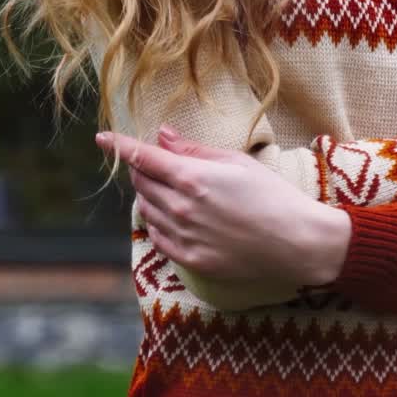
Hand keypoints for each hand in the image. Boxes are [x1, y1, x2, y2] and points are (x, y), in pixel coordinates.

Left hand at [95, 127, 349, 285]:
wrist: (294, 242)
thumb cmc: (271, 194)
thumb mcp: (236, 162)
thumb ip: (194, 151)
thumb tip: (163, 136)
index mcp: (192, 178)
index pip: (142, 158)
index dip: (119, 146)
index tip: (102, 138)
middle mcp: (180, 207)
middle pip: (141, 182)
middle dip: (142, 168)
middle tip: (158, 162)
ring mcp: (182, 236)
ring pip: (147, 209)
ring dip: (151, 194)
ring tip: (175, 189)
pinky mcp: (189, 260)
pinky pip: (158, 236)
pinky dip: (158, 221)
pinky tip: (176, 215)